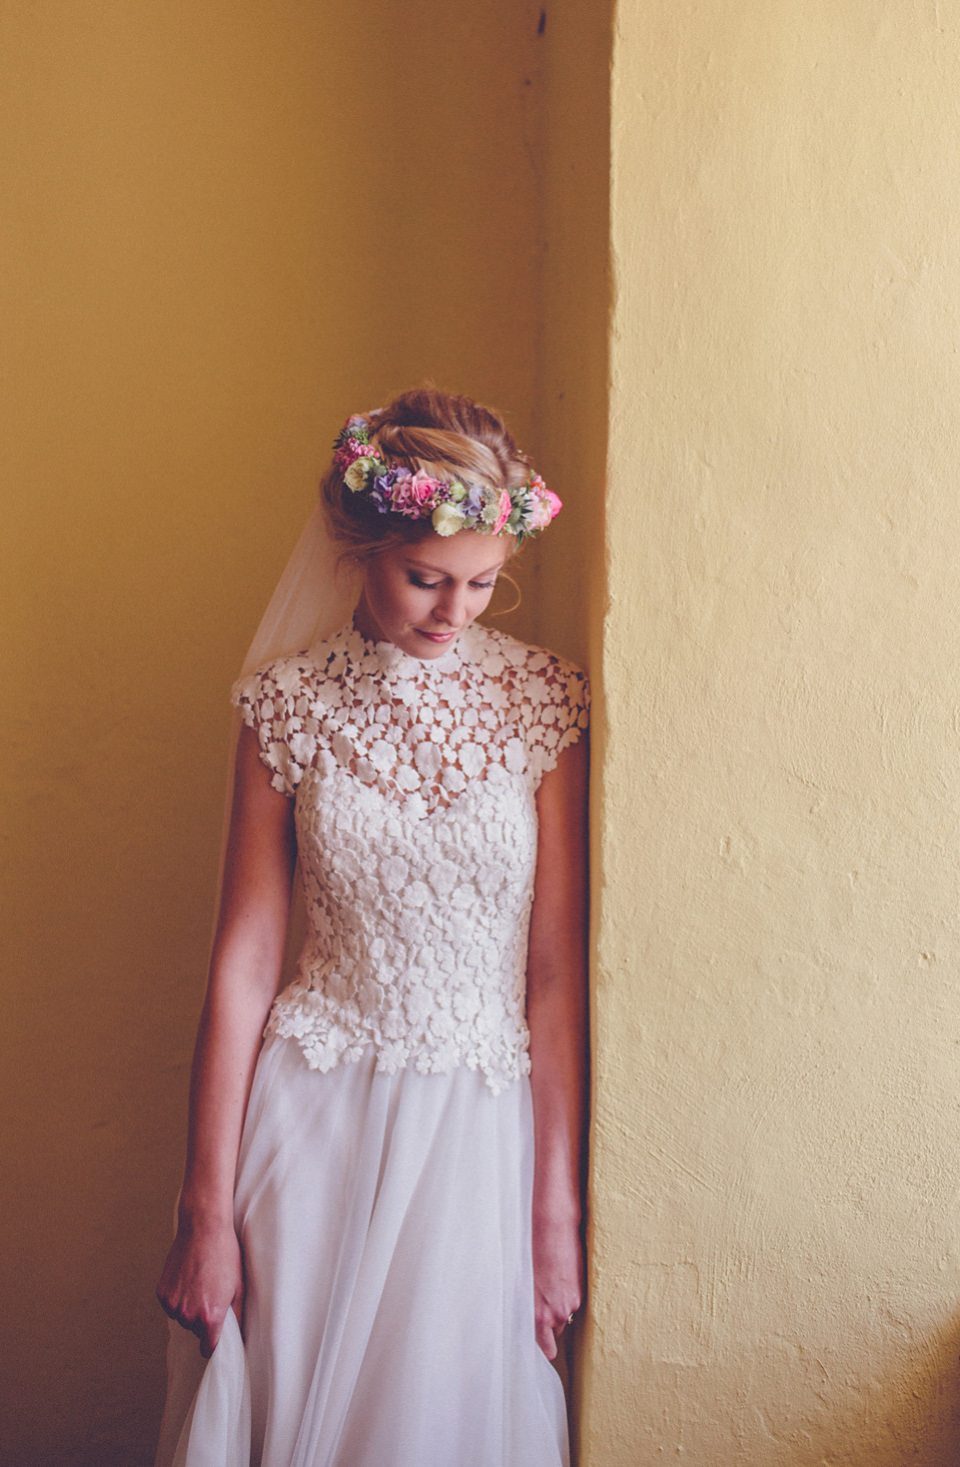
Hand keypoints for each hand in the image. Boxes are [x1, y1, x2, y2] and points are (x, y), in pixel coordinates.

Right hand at [156, 1215, 243, 1357]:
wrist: (203, 1229)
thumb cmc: (225, 1255)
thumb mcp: (239, 1287)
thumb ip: (237, 1316)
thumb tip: (238, 1334)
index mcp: (210, 1317)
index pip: (208, 1348)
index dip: (212, 1343)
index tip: (214, 1338)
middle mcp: (189, 1315)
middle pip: (195, 1330)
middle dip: (202, 1319)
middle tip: (210, 1295)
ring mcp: (173, 1305)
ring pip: (181, 1318)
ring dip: (188, 1308)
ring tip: (199, 1284)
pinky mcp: (162, 1293)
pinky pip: (170, 1305)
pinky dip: (177, 1297)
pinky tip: (187, 1279)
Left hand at [532, 1211, 582, 1359]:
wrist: (553, 1225)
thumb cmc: (533, 1250)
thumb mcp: (526, 1284)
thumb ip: (531, 1306)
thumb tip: (534, 1319)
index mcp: (540, 1314)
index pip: (546, 1347)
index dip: (545, 1347)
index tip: (544, 1348)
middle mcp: (559, 1312)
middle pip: (557, 1329)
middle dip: (552, 1321)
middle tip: (544, 1301)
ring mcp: (573, 1300)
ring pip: (567, 1313)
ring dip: (561, 1304)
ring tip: (551, 1284)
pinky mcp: (583, 1288)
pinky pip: (575, 1299)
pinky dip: (569, 1292)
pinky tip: (561, 1276)